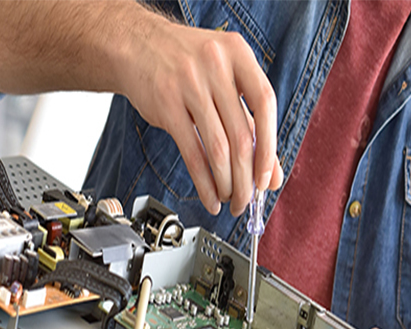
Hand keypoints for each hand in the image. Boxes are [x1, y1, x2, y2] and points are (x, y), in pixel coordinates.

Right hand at [120, 15, 283, 215]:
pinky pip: (192, 152)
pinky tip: (210, 197)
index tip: (267, 179)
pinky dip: (204, 182)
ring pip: (218, 148)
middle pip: (241, 135)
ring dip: (227, 183)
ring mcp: (189, 83)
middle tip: (248, 200)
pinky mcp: (165, 103)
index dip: (270, 148)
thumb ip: (252, 125)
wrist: (136, 45)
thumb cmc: (189, 66)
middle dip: (247, 178)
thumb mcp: (226, 83)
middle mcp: (215, 65)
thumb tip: (273, 175)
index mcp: (238, 54)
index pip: (265, 104)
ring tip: (231, 199)